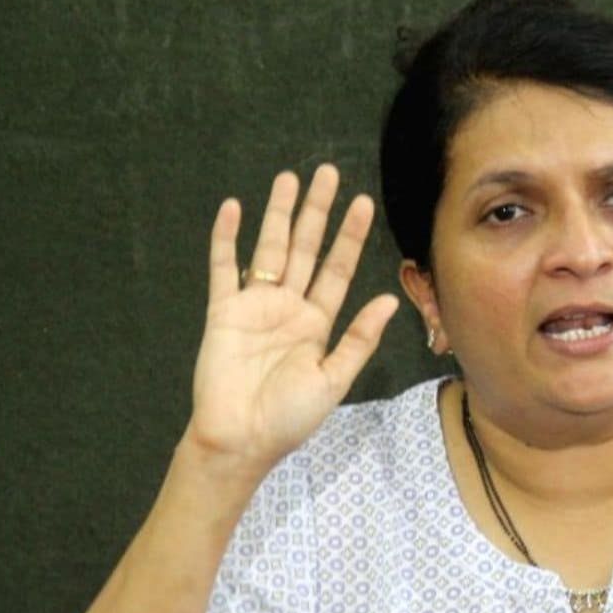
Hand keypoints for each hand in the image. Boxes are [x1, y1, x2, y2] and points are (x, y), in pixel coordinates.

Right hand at [184, 164, 397, 476]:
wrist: (241, 440)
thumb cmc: (290, 418)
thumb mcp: (334, 379)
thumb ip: (359, 339)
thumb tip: (389, 301)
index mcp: (318, 323)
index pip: (337, 269)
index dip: (349, 236)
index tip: (363, 203)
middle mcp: (289, 307)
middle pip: (305, 248)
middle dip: (316, 211)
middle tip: (328, 172)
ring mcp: (255, 306)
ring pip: (269, 248)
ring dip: (277, 214)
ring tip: (288, 178)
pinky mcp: (223, 312)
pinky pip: (224, 268)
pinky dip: (227, 238)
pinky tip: (234, 208)